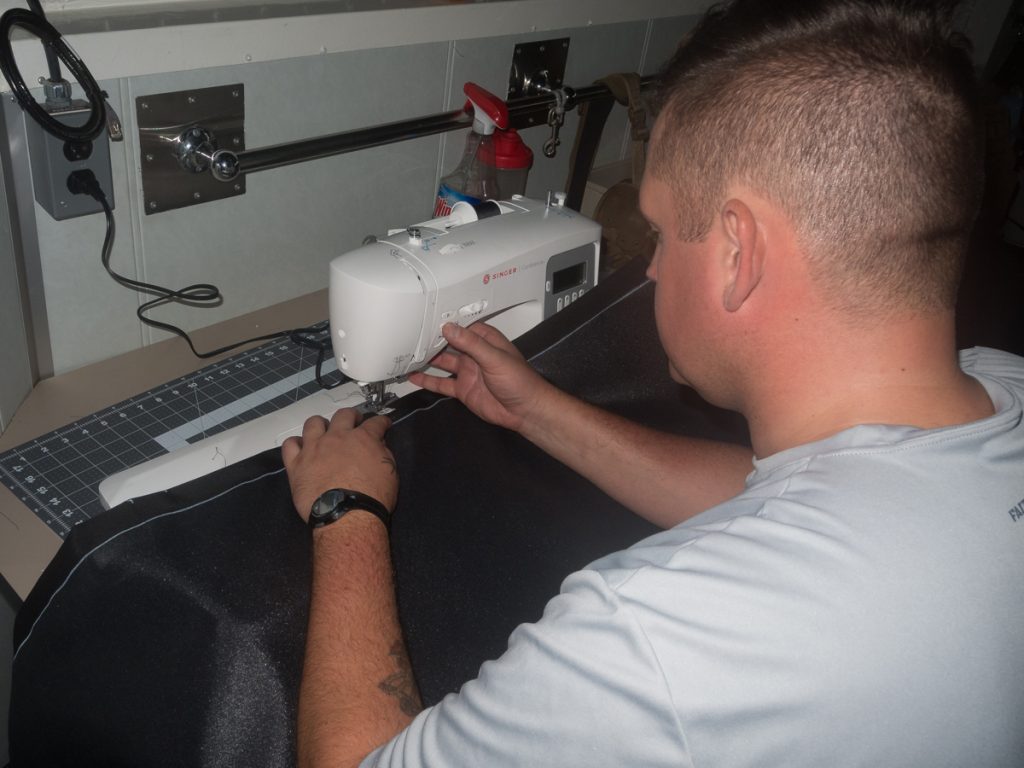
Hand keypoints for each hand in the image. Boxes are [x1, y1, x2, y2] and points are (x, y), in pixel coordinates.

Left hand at [281, 409, 396, 521]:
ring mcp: (314, 448)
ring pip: (313, 423)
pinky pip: (290, 445)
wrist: (347, 516)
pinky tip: (302, 449)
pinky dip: (296, 444)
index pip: (375, 423)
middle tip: (355, 424)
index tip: (384, 425)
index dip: (382, 422)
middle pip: (343, 415)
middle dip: (352, 416)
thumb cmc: (373, 496)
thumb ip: (383, 454)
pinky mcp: (296, 464)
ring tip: (325, 434)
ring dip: (321, 425)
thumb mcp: (390, 473)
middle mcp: (337, 437)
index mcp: (363, 439)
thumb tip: (377, 444)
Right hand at [408, 322, 553, 432]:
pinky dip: (428, 380)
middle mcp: (475, 355)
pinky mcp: (464, 390)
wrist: (525, 411)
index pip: (462, 328)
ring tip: (409, 354)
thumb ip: (471, 344)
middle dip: (432, 340)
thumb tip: (450, 329)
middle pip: (449, 344)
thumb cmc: (521, 382)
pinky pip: (442, 383)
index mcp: (486, 341)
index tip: (428, 320)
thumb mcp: (495, 358)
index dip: (446, 324)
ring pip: (443, 362)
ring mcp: (468, 372)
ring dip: (428, 359)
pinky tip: (415, 377)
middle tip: (413, 336)